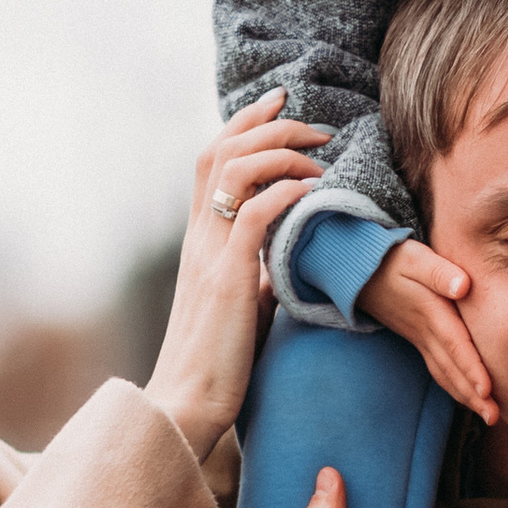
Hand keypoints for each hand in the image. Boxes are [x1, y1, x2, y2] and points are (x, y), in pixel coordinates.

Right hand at [145, 93, 327, 461]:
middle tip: (314, 123)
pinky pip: (255, 215)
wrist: (187, 405)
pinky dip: (285, 192)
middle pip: (220, 151)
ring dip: (281, 152)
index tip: (281, 102)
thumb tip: (282, 262)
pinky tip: (312, 190)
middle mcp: (198, 239)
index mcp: (199, 241)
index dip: (245, 123)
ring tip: (319, 157)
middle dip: (268, 124)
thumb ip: (254, 274)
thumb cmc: (217, 364)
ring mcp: (209, 257)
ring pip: (234, 171)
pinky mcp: (227, 280)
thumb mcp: (241, 305)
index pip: (213, 161)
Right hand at [359, 240, 496, 423]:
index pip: (454, 344)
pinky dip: (453, 386)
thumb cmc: (392, 259)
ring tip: (487, 415)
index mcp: (430, 312)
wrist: (359, 270)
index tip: (487, 390)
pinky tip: (466, 397)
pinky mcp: (418, 340)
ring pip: (444, 373)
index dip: (470, 368)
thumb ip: (439, 271)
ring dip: (465, 396)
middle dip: (472, 395)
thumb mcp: (415, 257)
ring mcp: (420, 339)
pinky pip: (437, 369)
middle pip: (451, 368)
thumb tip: (463, 286)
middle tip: (494, 418)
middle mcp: (425, 332)